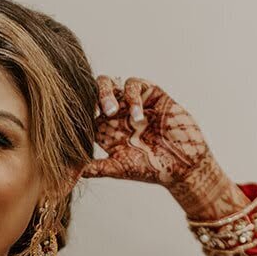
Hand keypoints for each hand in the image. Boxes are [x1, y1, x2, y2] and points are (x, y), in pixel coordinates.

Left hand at [80, 75, 246, 220]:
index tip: (78, 121)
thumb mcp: (120, 168)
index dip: (79, 112)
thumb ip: (98, 168)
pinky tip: (137, 115)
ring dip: (108, 93)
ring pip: (112, 83)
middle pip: (95, 93)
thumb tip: (73, 172)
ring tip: (113, 111)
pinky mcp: (152, 96)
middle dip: (93, 96)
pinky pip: (135, 84)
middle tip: (99, 111)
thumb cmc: (151, 170)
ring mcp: (134, 103)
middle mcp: (118, 113)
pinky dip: (132, 95)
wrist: (183, 166)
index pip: (86, 112)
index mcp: (106, 129)